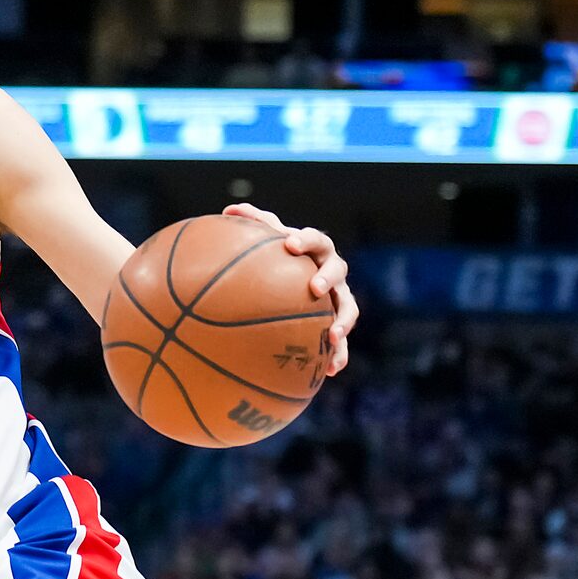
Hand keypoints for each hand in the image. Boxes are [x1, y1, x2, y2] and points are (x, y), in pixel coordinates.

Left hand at [222, 203, 357, 374]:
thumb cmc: (280, 259)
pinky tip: (331, 371)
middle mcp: (332, 272)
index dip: (305, 240)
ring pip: (349, 307)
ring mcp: (338, 298)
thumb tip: (228, 207)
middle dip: (328, 277)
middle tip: (315, 287)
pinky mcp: (338, 323)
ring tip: (333, 337)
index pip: (314, 240)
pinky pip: (342, 341)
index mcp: (315, 250)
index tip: (290, 244)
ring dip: (343, 321)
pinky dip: (339, 354)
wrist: (298, 283)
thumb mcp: (267, 242)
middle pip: (337, 269)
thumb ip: (253, 224)